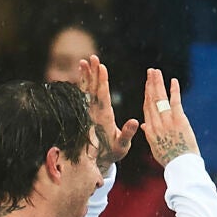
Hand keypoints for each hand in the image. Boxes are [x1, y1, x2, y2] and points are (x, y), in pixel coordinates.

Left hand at [78, 54, 138, 170]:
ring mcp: (89, 111)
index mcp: (103, 117)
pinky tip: (82, 70)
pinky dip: (83, 81)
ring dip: (86, 74)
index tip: (101, 67)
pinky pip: (84, 93)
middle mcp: (94, 112)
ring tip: (84, 60)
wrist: (96, 159)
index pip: (102, 95)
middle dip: (93, 72)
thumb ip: (127, 134)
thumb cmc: (111, 152)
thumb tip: (134, 121)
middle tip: (92, 57)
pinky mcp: (88, 111)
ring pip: (87, 89)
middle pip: (93, 88)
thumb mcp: (121, 145)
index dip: (102, 81)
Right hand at [142, 69, 198, 166]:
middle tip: (151, 71)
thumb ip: (149, 134)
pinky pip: (175, 102)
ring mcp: (167, 122)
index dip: (146, 95)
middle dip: (150, 84)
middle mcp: (156, 124)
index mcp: (149, 131)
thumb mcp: (155, 148)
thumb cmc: (170, 159)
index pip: (146, 109)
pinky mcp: (179, 121)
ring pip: (160, 99)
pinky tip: (173, 80)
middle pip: (151, 100)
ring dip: (158, 83)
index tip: (147, 84)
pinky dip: (174, 90)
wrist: (181, 167)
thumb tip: (143, 125)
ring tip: (156, 72)